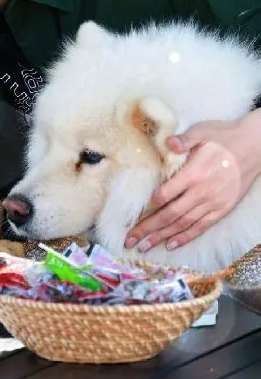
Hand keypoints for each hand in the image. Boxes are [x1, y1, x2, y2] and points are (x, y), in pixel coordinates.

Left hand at [124, 109, 260, 252]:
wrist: (254, 146)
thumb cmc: (224, 136)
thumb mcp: (202, 131)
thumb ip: (183, 140)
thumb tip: (168, 143)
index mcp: (193, 174)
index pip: (165, 196)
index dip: (148, 207)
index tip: (134, 215)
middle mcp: (202, 192)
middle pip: (170, 215)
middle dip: (148, 228)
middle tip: (130, 240)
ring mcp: (213, 203)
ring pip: (183, 224)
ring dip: (162, 236)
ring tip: (145, 246)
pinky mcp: (223, 209)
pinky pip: (201, 227)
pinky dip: (185, 237)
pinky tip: (171, 244)